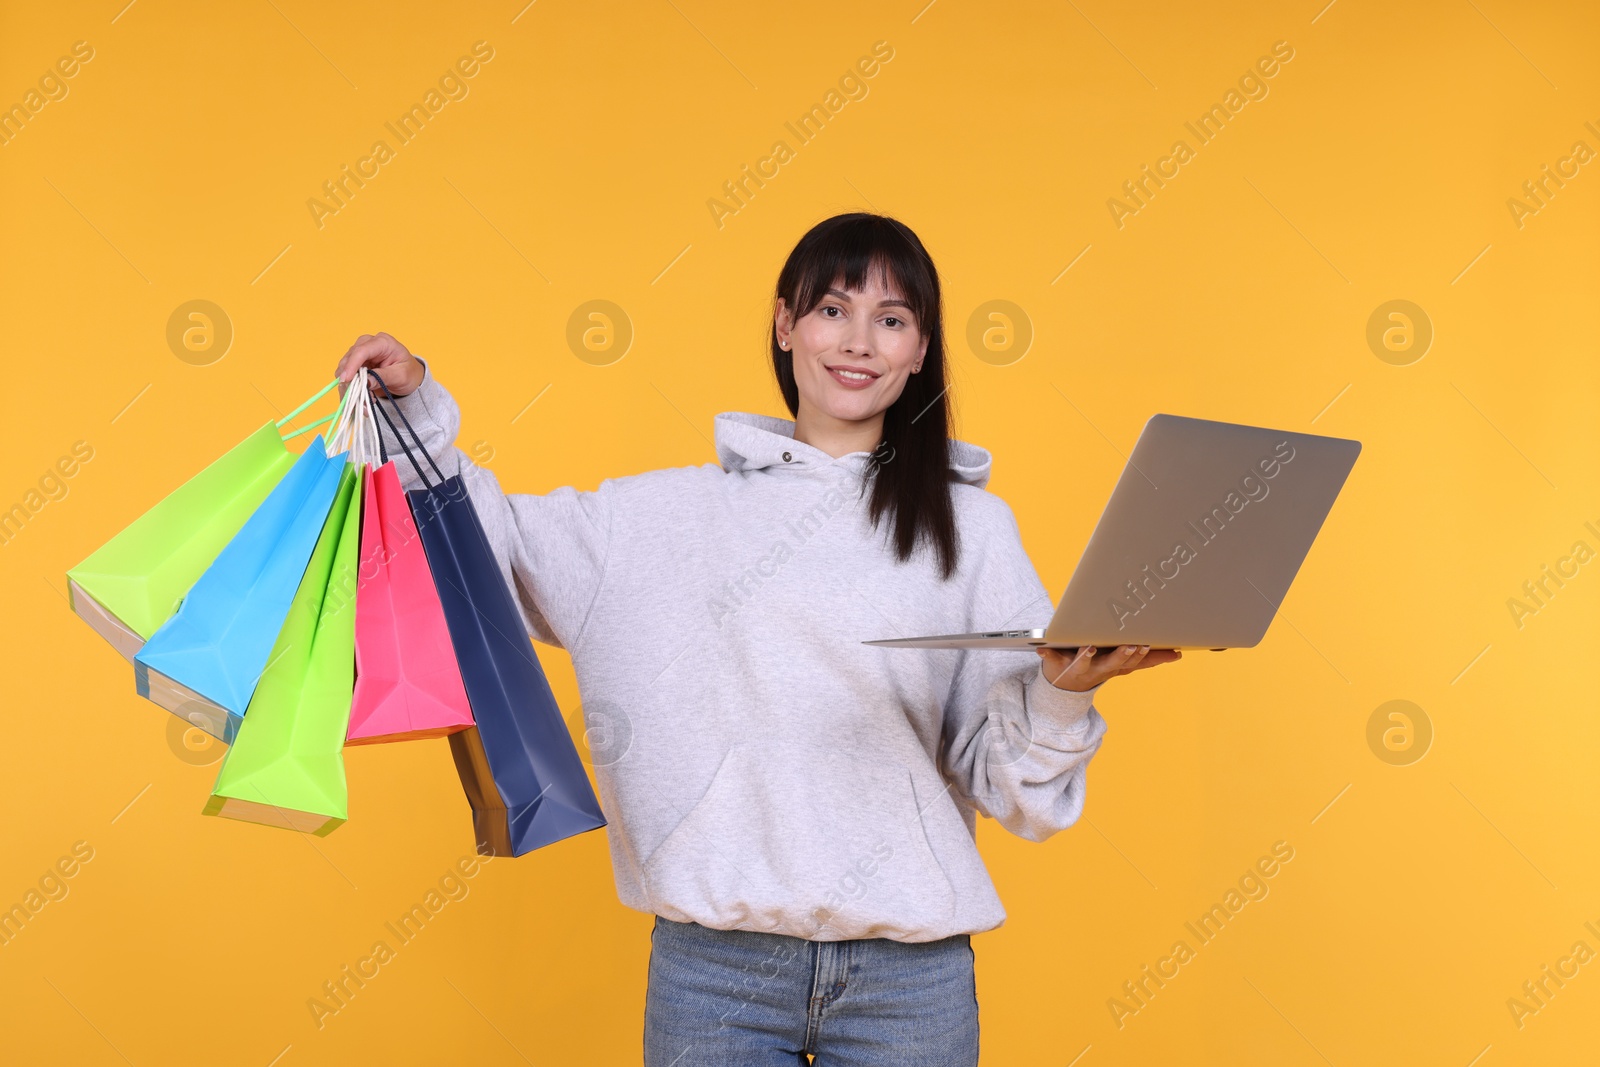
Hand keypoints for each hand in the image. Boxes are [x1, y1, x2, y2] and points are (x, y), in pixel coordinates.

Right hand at [335, 332, 423, 397]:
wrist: (410, 376)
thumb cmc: (409, 372)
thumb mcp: (401, 376)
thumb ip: (383, 377)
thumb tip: (365, 382)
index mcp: (382, 342)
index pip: (362, 351)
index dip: (351, 365)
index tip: (346, 380)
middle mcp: (368, 344)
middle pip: (349, 359)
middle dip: (349, 380)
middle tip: (356, 399)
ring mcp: (360, 354)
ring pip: (344, 369)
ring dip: (349, 387)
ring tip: (363, 404)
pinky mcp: (356, 364)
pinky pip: (346, 377)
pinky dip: (350, 389)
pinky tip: (361, 400)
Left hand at [1036, 644, 1181, 691]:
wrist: (1064, 685)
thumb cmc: (1098, 664)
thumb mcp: (1123, 662)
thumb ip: (1148, 657)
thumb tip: (1179, 652)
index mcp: (1115, 666)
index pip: (1134, 662)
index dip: (1145, 656)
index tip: (1155, 645)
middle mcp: (1098, 669)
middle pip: (1113, 664)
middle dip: (1123, 655)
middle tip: (1133, 644)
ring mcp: (1077, 668)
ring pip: (1083, 663)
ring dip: (1086, 656)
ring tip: (1088, 647)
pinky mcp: (1056, 663)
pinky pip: (1050, 657)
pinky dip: (1046, 653)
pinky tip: (1041, 648)